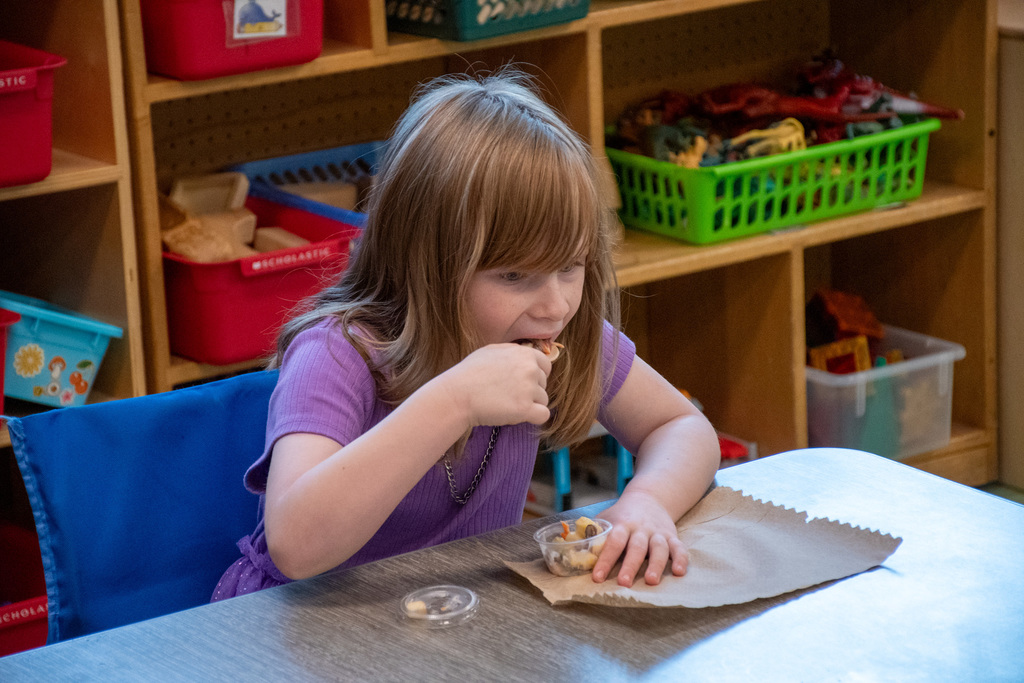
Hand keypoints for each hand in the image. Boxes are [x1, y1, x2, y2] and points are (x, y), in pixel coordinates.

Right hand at [435, 343, 551, 428]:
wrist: (457, 395)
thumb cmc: (469, 373)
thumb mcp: (491, 351)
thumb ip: (513, 352)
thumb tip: (525, 356)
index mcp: (524, 354)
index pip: (545, 366)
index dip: (535, 376)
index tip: (522, 383)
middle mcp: (530, 369)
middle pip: (543, 384)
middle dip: (531, 391)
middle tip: (508, 395)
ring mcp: (529, 389)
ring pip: (543, 400)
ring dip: (529, 405)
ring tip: (507, 405)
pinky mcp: (525, 408)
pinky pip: (543, 415)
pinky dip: (533, 418)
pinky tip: (518, 416)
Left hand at [592, 490, 687, 586]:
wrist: (649, 498)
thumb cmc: (623, 516)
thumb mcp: (607, 519)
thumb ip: (595, 535)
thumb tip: (574, 553)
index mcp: (622, 524)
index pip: (613, 542)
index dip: (605, 559)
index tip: (597, 577)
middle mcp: (641, 529)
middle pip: (636, 547)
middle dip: (630, 565)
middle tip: (623, 583)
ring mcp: (658, 533)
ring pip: (659, 548)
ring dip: (656, 565)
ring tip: (652, 581)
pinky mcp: (672, 536)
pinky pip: (679, 548)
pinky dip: (681, 559)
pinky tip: (679, 572)